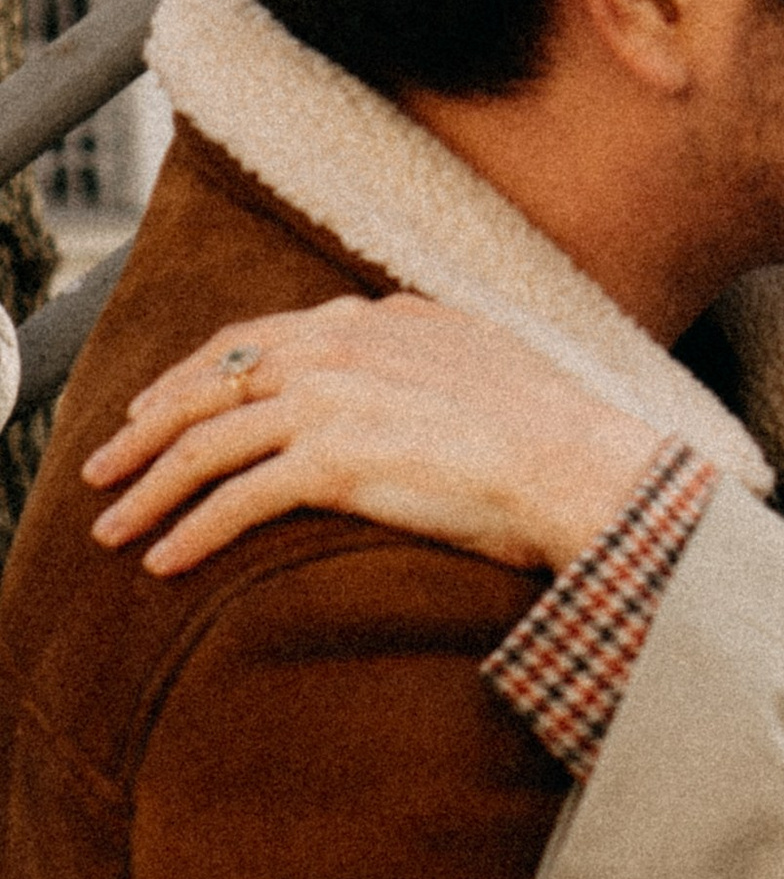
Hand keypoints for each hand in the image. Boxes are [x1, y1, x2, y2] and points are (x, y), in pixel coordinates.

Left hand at [83, 294, 663, 577]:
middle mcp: (339, 345)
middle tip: (105, 465)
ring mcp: (331, 399)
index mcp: (374, 317)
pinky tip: (165, 561)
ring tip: (113, 527)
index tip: (157, 408)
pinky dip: (190, 531)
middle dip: (146, 430)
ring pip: (206, 443)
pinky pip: (235, 499)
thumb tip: (401, 356)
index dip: (192, 375)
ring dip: (149, 489)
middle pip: (209, 385)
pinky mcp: (333, 459)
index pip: (253, 339)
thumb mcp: (481, 358)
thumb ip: (422, 350)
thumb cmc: (555, 431)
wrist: (583, 464)